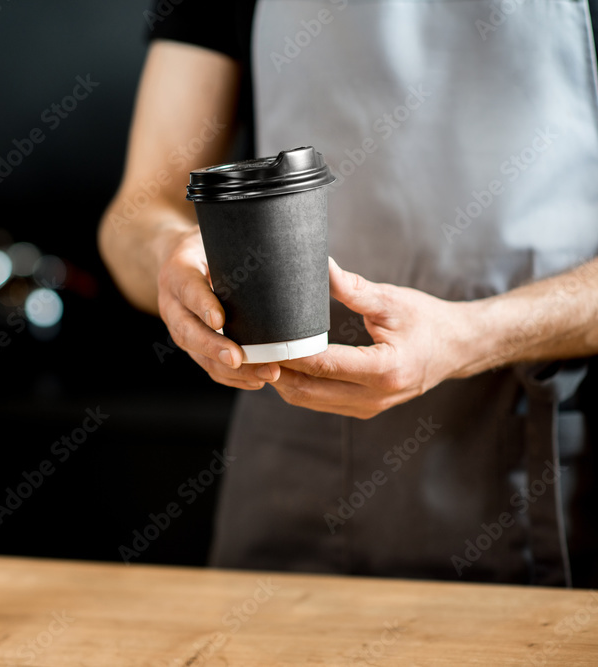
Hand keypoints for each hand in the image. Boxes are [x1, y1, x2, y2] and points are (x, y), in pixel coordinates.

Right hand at [156, 230, 280, 389]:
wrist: (178, 259)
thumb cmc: (209, 245)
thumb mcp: (221, 238)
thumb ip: (248, 249)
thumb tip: (309, 265)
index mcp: (178, 271)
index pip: (188, 289)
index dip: (202, 306)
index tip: (220, 320)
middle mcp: (172, 302)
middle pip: (187, 331)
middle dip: (213, 348)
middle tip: (238, 358)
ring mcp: (179, 326)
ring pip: (197, 354)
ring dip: (228, 370)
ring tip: (261, 375)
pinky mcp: (191, 342)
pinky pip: (206, 365)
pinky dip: (230, 377)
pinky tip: (254, 381)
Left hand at [274, 258, 477, 418]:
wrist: (457, 348)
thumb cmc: (428, 321)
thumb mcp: (392, 300)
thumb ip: (353, 288)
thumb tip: (320, 266)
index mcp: (385, 370)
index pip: (323, 364)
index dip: (288, 353)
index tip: (261, 339)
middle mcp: (375, 396)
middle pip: (307, 390)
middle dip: (275, 371)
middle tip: (248, 348)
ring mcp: (368, 408)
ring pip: (308, 401)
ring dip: (281, 381)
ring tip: (259, 355)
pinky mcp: (362, 409)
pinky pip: (319, 403)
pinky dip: (296, 386)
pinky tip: (281, 365)